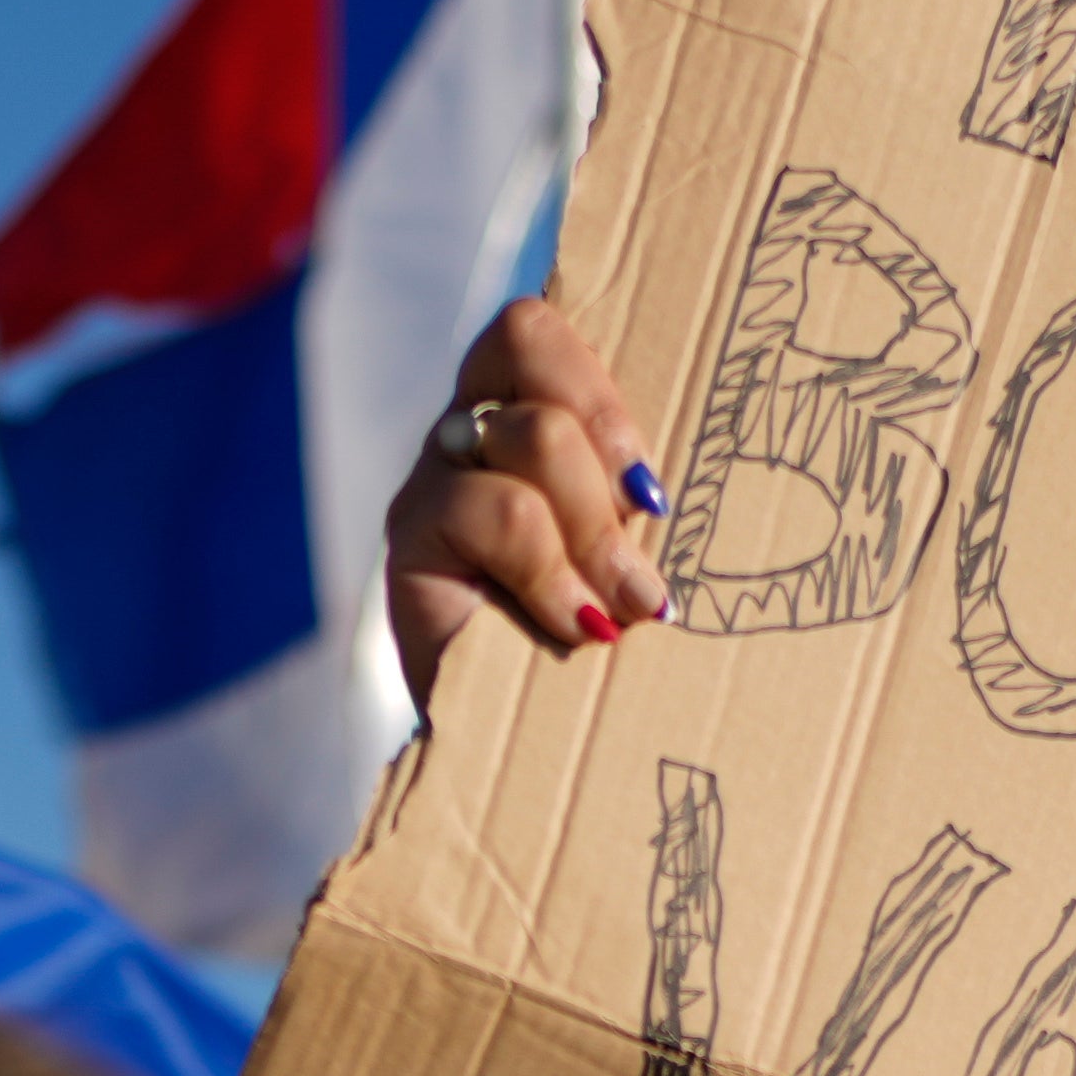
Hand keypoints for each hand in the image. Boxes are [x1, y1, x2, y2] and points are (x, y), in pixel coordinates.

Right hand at [375, 291, 666, 694]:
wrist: (516, 747)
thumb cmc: (589, 644)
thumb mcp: (625, 553)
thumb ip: (633, 501)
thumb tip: (666, 490)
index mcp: (519, 411)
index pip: (537, 328)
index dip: (599, 388)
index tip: (651, 491)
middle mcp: (468, 428)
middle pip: (530, 344)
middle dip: (609, 451)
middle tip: (646, 545)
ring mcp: (432, 475)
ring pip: (532, 433)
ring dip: (595, 529)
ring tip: (618, 609)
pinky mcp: (409, 534)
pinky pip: (497, 511)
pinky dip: (551, 572)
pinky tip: (571, 624)